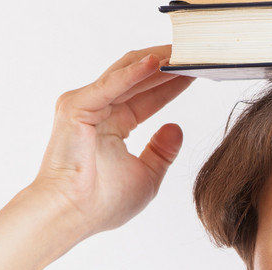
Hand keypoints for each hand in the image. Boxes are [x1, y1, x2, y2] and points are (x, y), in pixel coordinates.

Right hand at [31, 45, 195, 240]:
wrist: (71, 215)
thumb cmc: (100, 203)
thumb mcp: (146, 176)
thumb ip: (162, 152)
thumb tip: (176, 129)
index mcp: (112, 124)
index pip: (147, 96)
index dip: (172, 84)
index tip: (199, 72)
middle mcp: (98, 109)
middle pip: (138, 78)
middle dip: (168, 65)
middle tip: (197, 53)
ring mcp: (85, 104)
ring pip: (127, 73)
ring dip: (157, 61)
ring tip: (184, 51)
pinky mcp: (77, 106)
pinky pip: (111, 85)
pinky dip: (134, 73)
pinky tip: (158, 63)